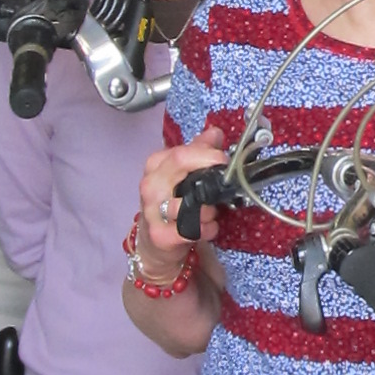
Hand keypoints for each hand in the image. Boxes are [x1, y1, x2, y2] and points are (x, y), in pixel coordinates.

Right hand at [135, 138, 226, 276]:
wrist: (155, 242)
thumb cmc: (171, 203)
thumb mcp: (183, 174)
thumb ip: (199, 152)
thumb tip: (215, 133)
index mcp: (156, 165)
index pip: (182, 153)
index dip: (207, 155)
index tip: (224, 160)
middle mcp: (150, 185)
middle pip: (181, 168)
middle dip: (209, 178)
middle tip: (223, 187)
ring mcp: (152, 211)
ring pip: (189, 203)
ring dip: (209, 210)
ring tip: (211, 212)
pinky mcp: (160, 235)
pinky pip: (191, 229)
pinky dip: (207, 229)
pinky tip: (208, 228)